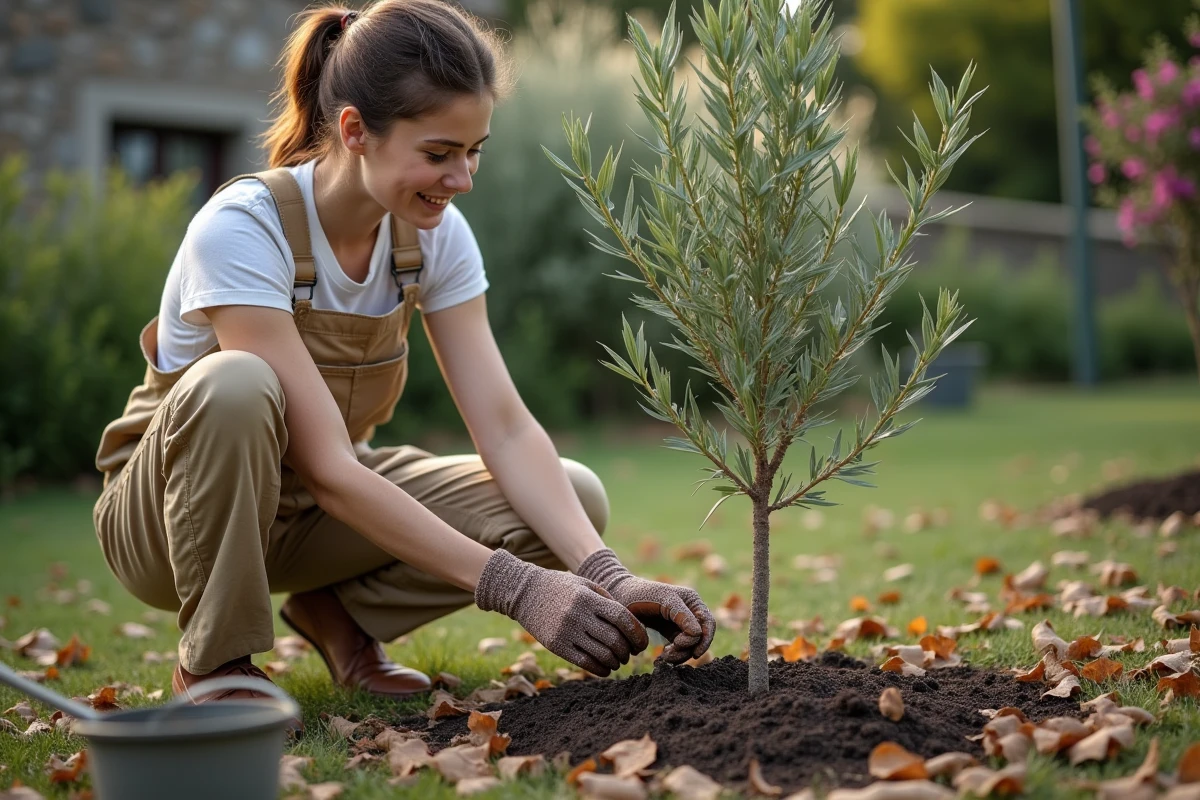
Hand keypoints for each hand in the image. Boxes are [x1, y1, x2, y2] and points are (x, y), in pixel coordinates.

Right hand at [474, 548, 648, 676]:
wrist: (525, 591)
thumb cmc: (561, 587)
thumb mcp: (585, 585)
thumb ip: (608, 601)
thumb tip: (631, 625)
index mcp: (589, 598)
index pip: (622, 618)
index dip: (637, 633)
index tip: (642, 643)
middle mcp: (578, 615)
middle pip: (614, 640)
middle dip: (627, 651)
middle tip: (630, 654)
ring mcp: (566, 631)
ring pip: (601, 655)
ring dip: (615, 662)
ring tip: (617, 661)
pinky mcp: (556, 645)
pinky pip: (584, 663)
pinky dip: (600, 669)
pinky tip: (605, 668)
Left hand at [576, 548, 716, 664]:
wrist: (621, 597)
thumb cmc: (640, 594)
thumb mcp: (663, 599)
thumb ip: (681, 614)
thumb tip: (698, 633)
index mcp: (691, 599)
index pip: (706, 624)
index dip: (697, 638)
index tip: (676, 644)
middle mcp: (691, 611)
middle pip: (702, 638)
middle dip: (688, 650)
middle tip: (668, 656)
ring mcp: (683, 623)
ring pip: (692, 646)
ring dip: (681, 655)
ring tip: (663, 658)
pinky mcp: (674, 633)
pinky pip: (682, 648)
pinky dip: (675, 655)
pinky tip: (661, 657)